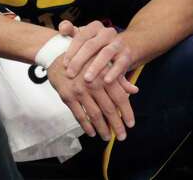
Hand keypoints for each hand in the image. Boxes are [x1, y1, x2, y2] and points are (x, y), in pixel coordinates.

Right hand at [55, 21, 138, 137]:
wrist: (58, 54)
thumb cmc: (85, 59)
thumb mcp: (103, 63)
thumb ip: (119, 78)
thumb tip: (135, 90)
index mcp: (104, 75)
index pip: (120, 98)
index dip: (127, 113)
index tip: (131, 124)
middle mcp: (93, 84)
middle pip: (109, 109)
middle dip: (117, 125)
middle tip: (122, 136)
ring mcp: (79, 91)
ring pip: (94, 115)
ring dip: (102, 128)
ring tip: (107, 137)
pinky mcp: (67, 96)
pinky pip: (79, 115)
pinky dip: (86, 126)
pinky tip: (91, 133)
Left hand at [59, 20, 132, 84]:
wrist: (122, 49)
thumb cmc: (96, 46)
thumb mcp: (83, 37)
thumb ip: (70, 31)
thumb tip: (62, 28)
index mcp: (94, 26)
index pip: (80, 37)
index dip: (71, 51)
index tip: (64, 64)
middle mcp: (107, 32)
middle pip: (91, 45)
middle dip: (79, 61)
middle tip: (70, 74)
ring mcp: (118, 43)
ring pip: (106, 53)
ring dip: (95, 67)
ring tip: (87, 79)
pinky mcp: (127, 55)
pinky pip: (121, 63)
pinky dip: (114, 72)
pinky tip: (106, 81)